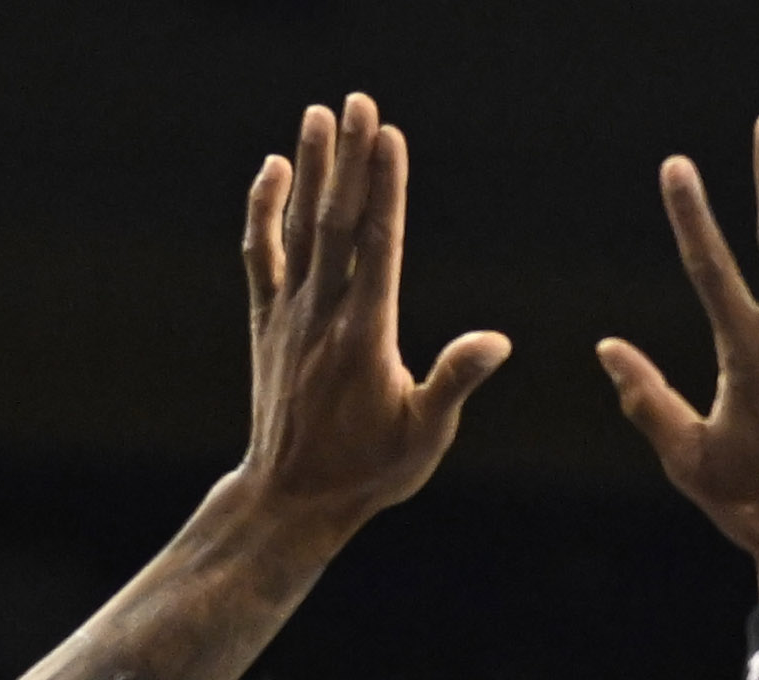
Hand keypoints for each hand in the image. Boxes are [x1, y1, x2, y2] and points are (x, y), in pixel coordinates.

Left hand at [236, 93, 512, 546]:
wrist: (292, 498)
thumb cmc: (369, 471)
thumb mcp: (424, 436)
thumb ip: (454, 381)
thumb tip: (496, 342)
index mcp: (366, 337)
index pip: (379, 246)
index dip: (385, 188)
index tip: (389, 137)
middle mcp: (324, 317)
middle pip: (339, 221)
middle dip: (350, 158)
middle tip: (358, 101)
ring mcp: (290, 316)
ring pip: (301, 229)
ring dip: (311, 168)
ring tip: (319, 114)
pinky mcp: (268, 324)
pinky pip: (261, 255)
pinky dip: (265, 212)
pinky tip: (275, 170)